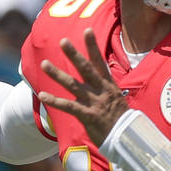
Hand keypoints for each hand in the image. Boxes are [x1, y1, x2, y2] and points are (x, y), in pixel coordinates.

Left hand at [38, 28, 128, 146]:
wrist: (128, 139)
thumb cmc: (122, 122)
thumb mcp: (117, 101)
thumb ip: (107, 91)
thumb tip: (101, 82)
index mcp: (109, 86)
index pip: (100, 62)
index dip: (92, 47)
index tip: (87, 31)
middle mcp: (101, 91)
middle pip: (86, 69)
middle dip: (74, 54)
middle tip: (63, 41)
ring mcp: (94, 103)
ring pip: (73, 85)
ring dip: (58, 74)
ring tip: (44, 64)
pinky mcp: (88, 115)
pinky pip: (68, 106)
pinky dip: (54, 100)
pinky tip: (42, 94)